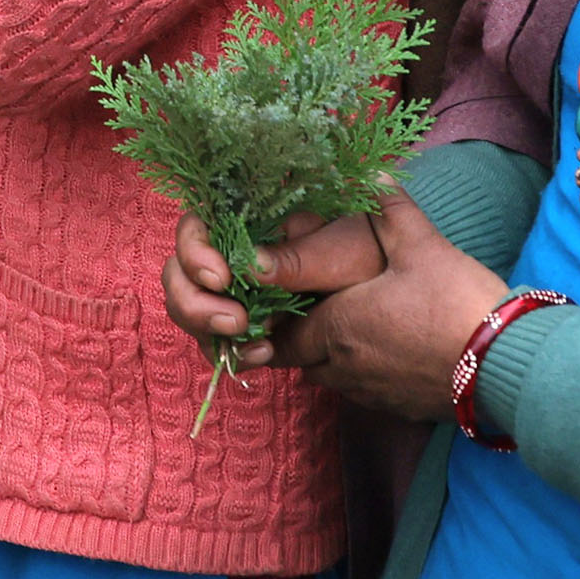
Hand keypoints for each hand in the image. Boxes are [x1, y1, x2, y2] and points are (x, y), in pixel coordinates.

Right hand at [165, 206, 376, 347]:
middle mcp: (234, 258)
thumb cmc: (374, 258)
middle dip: (194, 302)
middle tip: (237, 321)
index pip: (197, 226)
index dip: (195, 250)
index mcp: (250, 223)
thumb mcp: (344, 252)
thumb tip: (250, 265)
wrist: (399, 299)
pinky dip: (234, 355)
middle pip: (179, 273)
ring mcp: (238, 296)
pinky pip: (219, 346)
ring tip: (258, 345)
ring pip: (190, 311)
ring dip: (209, 331)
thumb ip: (297, 257)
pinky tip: (264, 355)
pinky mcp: (248, 330)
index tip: (223, 277)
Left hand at [264, 192, 512, 422]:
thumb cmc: (454, 303)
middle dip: (300, 341)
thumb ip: (391, 208)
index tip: (279, 306)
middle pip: (302, 362)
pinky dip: (363, 376)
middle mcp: (346, 366)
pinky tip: (385, 352)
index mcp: (337, 326)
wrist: (502, 364)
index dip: (275, 323)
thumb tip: (374, 173)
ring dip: (330, 360)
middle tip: (311, 313)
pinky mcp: (400, 408)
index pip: (282, 336)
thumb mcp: (421, 245)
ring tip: (347, 331)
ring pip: (332, 380)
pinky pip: (365, 394)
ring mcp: (373, 393)